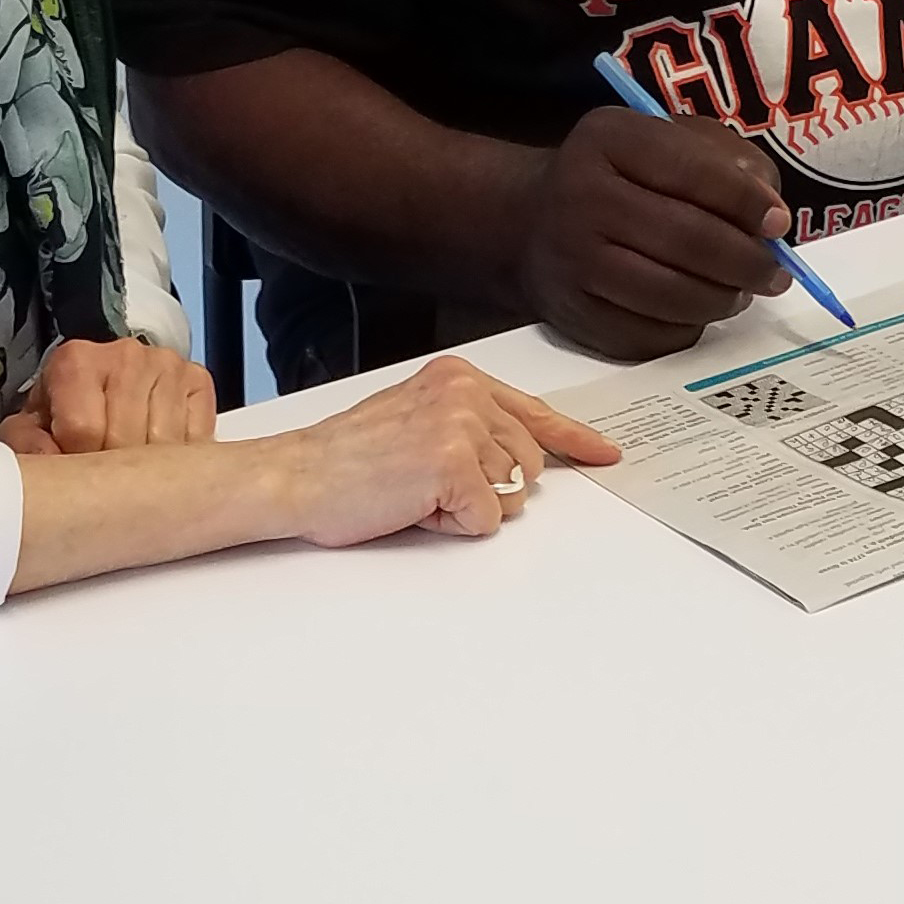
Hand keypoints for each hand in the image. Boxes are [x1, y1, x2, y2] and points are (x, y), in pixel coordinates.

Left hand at [0, 336, 216, 455]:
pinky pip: (198, 438)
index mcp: (75, 362)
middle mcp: (125, 354)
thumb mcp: (33, 428)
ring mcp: (167, 364)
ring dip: (150, 466)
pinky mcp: (198, 380)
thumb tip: (44, 467)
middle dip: (115, 470)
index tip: (76, 468)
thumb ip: (26, 447)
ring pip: (165, 443)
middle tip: (105, 473)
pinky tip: (160, 453)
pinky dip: (182, 456)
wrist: (101, 385)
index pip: (83, 431)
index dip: (78, 462)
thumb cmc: (66, 413)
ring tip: (132, 464)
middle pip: (126, 440)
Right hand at [281, 356, 619, 544]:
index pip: (534, 411)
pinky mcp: (452, 465)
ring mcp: (460, 426)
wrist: (297, 475)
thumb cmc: (348, 458)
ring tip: (414, 491)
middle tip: (425, 482)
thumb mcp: (418, 419)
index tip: (606, 453)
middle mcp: (465, 392)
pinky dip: (452, 526)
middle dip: (487, 488)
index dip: (575, 439)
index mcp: (459, 377)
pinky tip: (413, 505)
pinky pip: (487, 520)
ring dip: (466, 507)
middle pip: (529, 464)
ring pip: (510, 494)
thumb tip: (522, 459)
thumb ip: (471, 425)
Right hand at [516, 102, 792, 359]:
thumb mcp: (661, 138)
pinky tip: (695, 310)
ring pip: (671, 295)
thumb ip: (722, 158)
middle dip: (746, 261)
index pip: (691, 171)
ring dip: (722, 299)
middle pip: (686, 238)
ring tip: (739, 292)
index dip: (745, 201)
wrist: (529, 221)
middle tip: (774, 273)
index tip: (778, 223)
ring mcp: (572, 262)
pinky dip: (687, 328)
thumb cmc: (617, 175)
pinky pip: (649, 336)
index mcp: (608, 139)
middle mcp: (581, 197)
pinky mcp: (573, 316)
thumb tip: (769, 210)